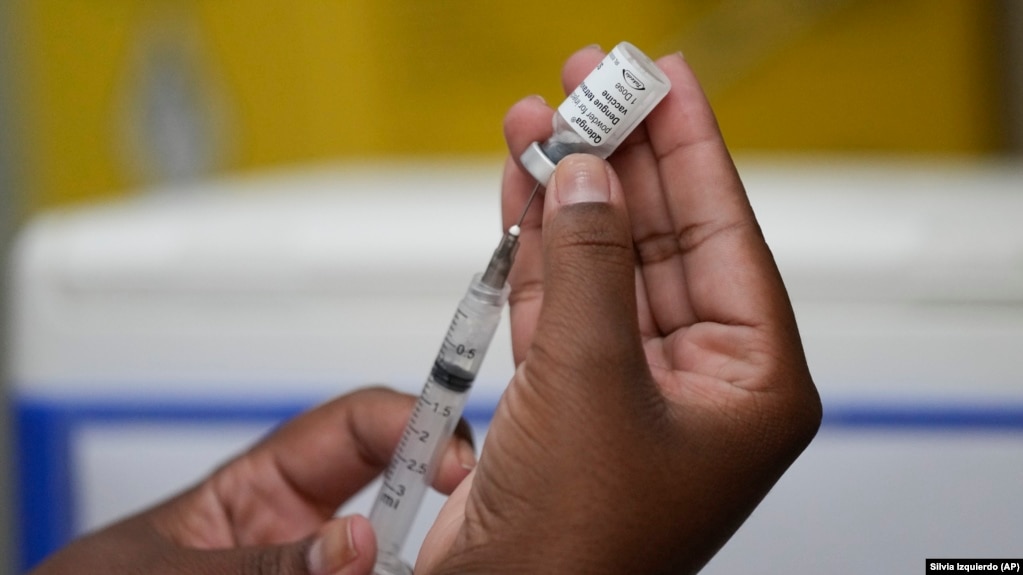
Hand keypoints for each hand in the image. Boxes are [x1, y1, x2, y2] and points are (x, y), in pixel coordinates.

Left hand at [29, 388, 475, 574]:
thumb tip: (350, 543)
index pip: (355, 429)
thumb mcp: (164, 570)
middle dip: (436, 496)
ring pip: (385, 555)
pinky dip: (392, 570)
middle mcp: (299, 531)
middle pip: (394, 496)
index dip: (411, 425)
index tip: (452, 456)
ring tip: (439, 557)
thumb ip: (258, 559)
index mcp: (261, 485)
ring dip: (418, 556)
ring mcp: (311, 568)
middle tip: (468, 519)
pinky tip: (417, 570)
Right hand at [417, 47, 820, 573]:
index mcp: (750, 384)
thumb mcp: (591, 380)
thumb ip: (590, 265)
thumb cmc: (577, 545)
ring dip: (568, 196)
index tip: (667, 81)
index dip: (693, 148)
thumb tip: (582, 178)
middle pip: (663, 238)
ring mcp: (633, 386)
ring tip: (539, 122)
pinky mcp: (573, 395)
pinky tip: (521, 193)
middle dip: (623, 161)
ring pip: (605, 263)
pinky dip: (539, 249)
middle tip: (593, 88)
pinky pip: (563, 299)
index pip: (726, 235)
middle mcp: (700, 380)